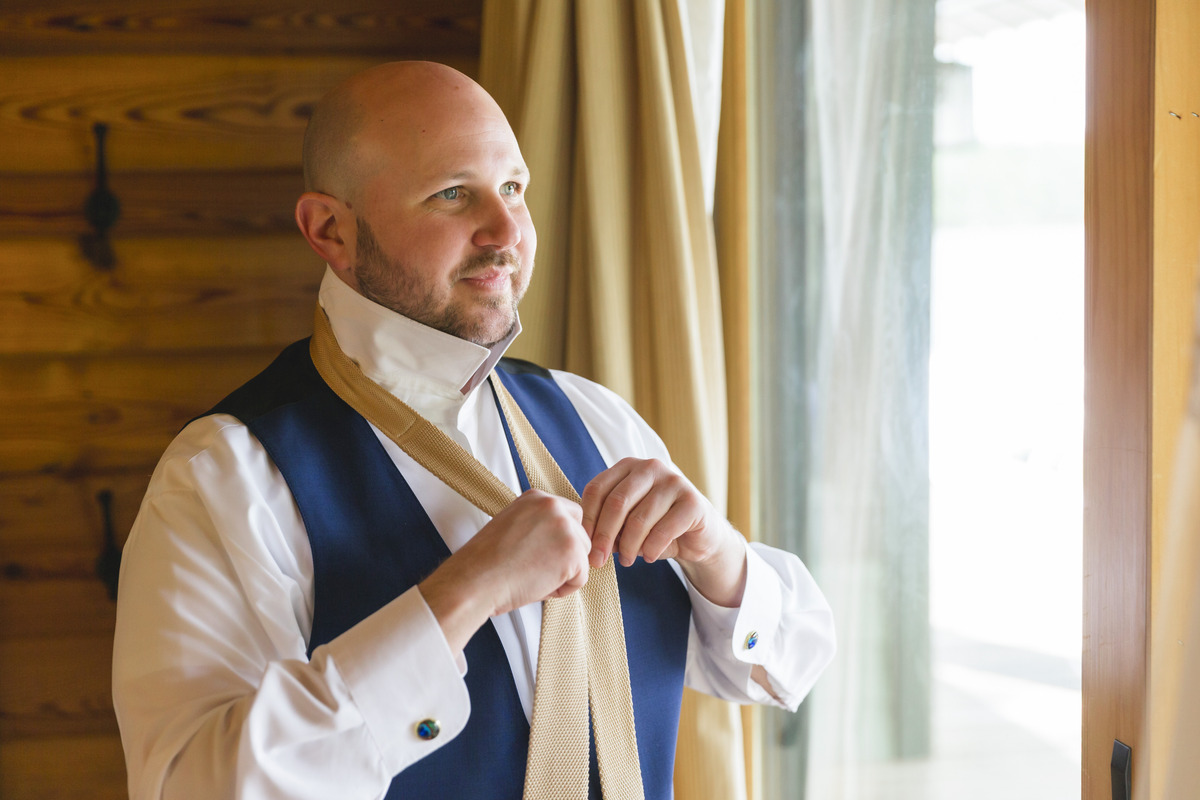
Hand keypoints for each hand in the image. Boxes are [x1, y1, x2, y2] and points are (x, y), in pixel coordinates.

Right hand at [419, 489, 590, 652]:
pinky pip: (581, 578)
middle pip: (581, 535)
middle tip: (537, 568)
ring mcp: (565, 527)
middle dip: (565, 556)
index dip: (558, 541)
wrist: (475, 580)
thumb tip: (554, 540)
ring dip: (564, 573)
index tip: (539, 553)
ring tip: (533, 577)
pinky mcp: (573, 552)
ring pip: (582, 557)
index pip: (568, 516)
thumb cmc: (485, 563)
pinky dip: (563, 589)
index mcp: (536, 498)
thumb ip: (536, 525)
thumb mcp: (511, 527)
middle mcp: (553, 506)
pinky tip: (538, 586)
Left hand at [580, 458, 746, 606]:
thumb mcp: (626, 523)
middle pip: (616, 502)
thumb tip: (586, 543)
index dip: (587, 519)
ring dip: (629, 546)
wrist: (697, 536)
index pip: (597, 489)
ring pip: (639, 518)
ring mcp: (674, 481)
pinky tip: (649, 557)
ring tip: (627, 561)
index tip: (584, 545)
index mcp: (628, 467)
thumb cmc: (655, 527)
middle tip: (598, 560)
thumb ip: (607, 524)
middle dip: (604, 535)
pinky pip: (663, 529)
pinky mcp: (692, 501)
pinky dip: (652, 548)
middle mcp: (650, 467)